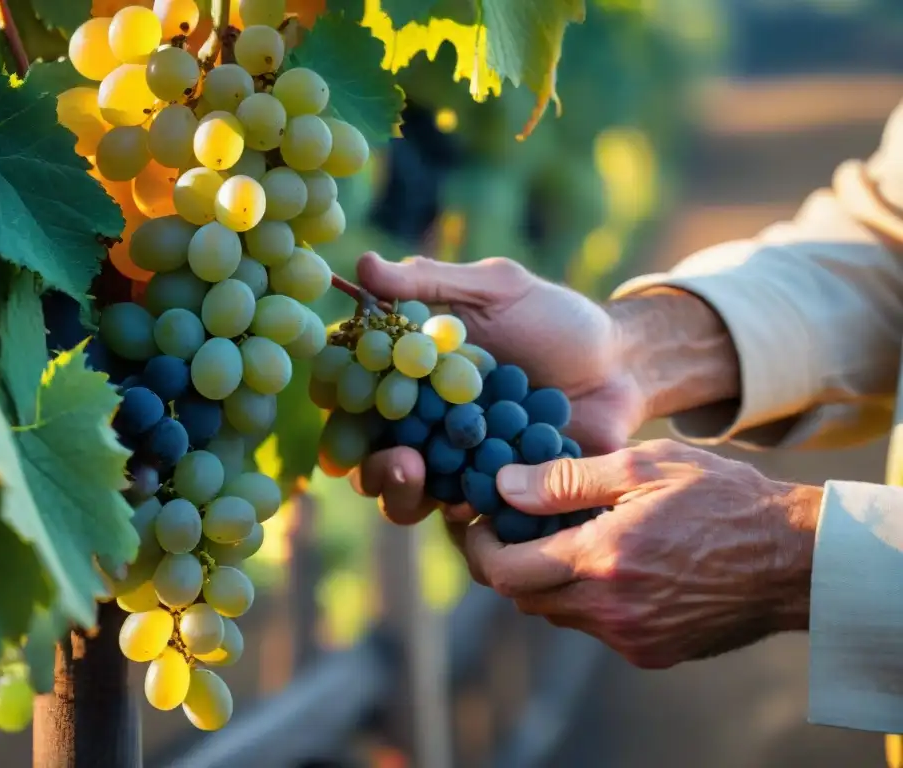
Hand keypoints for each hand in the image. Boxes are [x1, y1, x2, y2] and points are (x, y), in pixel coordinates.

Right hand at [352, 252, 647, 524]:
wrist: (623, 365)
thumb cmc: (556, 318)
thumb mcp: (496, 289)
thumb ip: (432, 283)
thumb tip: (361, 263)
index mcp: (413, 378)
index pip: (355, 394)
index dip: (338, 399)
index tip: (335, 398)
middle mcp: (424, 427)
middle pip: (371, 457)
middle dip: (371, 463)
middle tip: (394, 456)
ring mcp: (456, 467)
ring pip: (408, 496)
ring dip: (403, 492)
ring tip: (425, 478)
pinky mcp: (494, 496)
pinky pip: (466, 515)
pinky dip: (461, 511)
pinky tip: (472, 501)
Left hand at [460, 439, 820, 668]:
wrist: (793, 558)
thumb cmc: (721, 498)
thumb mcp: (643, 466)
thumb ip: (565, 480)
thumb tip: (503, 485)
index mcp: (603, 558)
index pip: (505, 570)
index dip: (478, 547)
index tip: (478, 521)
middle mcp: (610, 609)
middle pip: (523, 596)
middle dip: (506, 561)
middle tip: (513, 525)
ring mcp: (631, 638)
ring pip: (556, 614)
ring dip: (547, 579)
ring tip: (565, 538)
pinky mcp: (650, 653)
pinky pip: (593, 627)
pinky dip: (584, 598)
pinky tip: (609, 563)